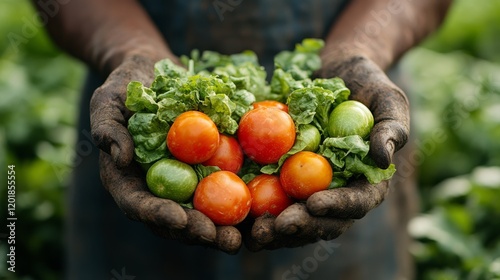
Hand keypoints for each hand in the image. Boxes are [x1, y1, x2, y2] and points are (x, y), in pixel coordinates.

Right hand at [90, 53, 241, 253]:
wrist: (157, 73)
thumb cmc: (128, 87)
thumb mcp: (108, 101)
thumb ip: (107, 129)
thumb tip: (120, 159)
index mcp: (128, 180)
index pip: (139, 205)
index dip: (159, 215)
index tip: (180, 220)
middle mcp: (157, 188)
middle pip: (175, 219)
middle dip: (197, 232)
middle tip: (221, 239)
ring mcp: (183, 182)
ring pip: (201, 213)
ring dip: (221, 228)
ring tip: (241, 238)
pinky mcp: (206, 171)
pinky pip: (222, 189)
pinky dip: (237, 201)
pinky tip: (258, 210)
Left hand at [245, 54, 408, 250]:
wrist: (335, 72)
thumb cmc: (367, 84)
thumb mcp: (387, 99)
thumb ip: (391, 128)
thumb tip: (383, 158)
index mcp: (366, 180)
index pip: (357, 202)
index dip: (338, 206)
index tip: (314, 203)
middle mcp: (337, 190)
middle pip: (323, 220)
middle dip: (301, 226)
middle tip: (278, 226)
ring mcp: (309, 186)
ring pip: (295, 218)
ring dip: (275, 230)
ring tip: (254, 233)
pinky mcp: (284, 177)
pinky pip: (271, 198)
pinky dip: (256, 211)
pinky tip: (237, 217)